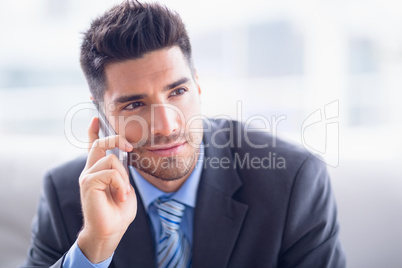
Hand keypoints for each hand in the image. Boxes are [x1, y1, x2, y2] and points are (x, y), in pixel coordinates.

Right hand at [77, 117, 136, 262]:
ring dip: (123, 177)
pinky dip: (121, 184)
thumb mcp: (124, 186)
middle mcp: (90, 170)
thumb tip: (122, 157)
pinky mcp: (88, 183)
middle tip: (129, 146)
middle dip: (115, 138)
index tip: (96, 118)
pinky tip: (120, 196)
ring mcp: (87, 176)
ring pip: (110, 159)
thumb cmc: (118, 211)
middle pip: (99, 144)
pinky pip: (110, 172)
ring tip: (123, 192)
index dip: (93, 131)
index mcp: (98, 170)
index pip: (93, 146)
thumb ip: (121, 172)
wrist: (111, 230)